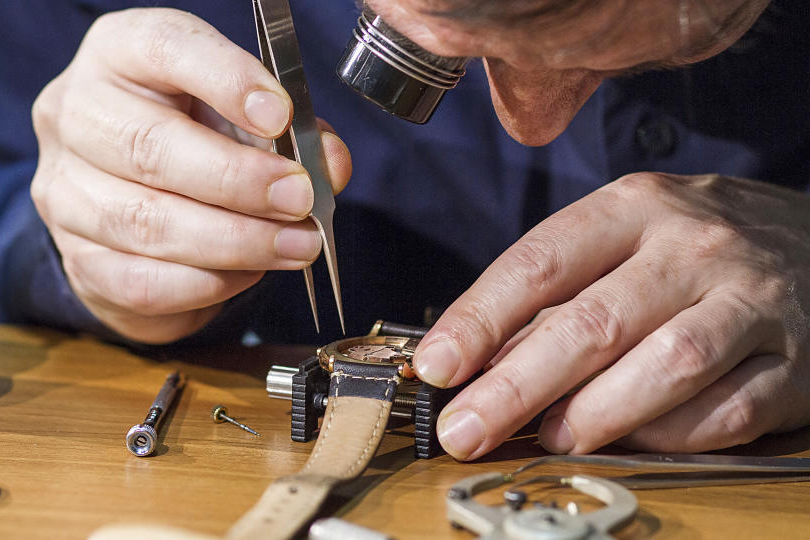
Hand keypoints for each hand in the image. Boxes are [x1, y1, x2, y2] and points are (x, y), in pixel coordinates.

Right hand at [31, 9, 350, 342]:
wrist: (135, 199)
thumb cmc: (197, 139)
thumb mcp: (246, 115)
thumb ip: (293, 133)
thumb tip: (329, 166)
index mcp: (119, 53)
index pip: (162, 48)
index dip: (225, 79)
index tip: (280, 114)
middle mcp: (76, 115)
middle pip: (148, 147)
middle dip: (238, 181)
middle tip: (300, 199)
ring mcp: (64, 192)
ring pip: (146, 223)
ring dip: (234, 241)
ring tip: (295, 245)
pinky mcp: (78, 260)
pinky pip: (141, 281)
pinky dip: (205, 283)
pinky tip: (247, 273)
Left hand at [413, 173, 809, 458]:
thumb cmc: (694, 247)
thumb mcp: (625, 240)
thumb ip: (558, 297)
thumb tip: (479, 364)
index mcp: (634, 207)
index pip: (540, 262)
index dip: (479, 319)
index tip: (436, 366)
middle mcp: (694, 247)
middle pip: (594, 322)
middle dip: (517, 385)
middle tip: (465, 429)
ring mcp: (751, 301)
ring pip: (666, 364)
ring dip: (595, 413)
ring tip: (549, 437)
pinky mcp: (795, 361)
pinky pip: (729, 409)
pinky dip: (672, 434)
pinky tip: (633, 442)